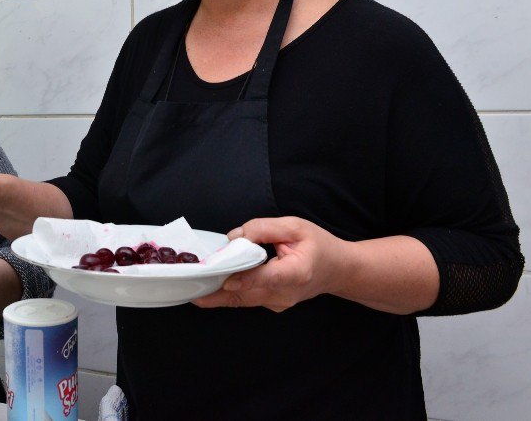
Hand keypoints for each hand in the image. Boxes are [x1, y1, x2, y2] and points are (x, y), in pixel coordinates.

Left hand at [191, 216, 348, 312]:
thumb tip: (235, 237)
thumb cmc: (319, 246)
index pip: (268, 279)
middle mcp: (286, 293)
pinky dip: (227, 293)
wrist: (339, 270)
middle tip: (191, 287)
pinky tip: (208, 286)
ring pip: (243, 300)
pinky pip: (246, 299)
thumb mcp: (295, 226)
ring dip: (217, 295)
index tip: (226, 279)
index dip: (245, 279)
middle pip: (248, 294)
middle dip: (218, 291)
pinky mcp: (271, 304)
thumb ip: (264, 228)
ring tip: (192, 289)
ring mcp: (278, 303)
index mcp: (297, 273)